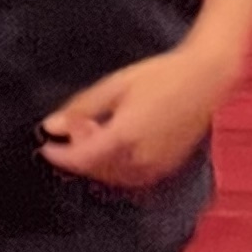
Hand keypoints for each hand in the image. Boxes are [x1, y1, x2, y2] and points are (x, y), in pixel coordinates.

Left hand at [40, 41, 232, 188]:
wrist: (206, 78)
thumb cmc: (161, 75)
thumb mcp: (115, 86)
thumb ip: (82, 109)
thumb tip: (51, 125)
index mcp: (125, 137)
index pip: (81, 159)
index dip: (59, 155)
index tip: (45, 146)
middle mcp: (140, 160)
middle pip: (95, 169)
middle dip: (79, 152)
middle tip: (75, 126)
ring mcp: (156, 168)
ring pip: (113, 176)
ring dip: (97, 160)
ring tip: (97, 130)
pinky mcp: (167, 168)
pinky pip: (131, 175)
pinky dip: (116, 165)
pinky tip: (117, 142)